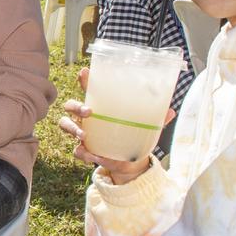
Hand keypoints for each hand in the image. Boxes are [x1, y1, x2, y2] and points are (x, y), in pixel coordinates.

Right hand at [56, 68, 168, 184]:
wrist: (130, 163)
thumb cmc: (134, 137)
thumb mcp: (146, 127)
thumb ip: (156, 119)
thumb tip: (170, 111)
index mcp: (101, 107)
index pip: (89, 90)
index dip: (85, 80)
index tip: (84, 72)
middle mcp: (87, 118)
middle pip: (70, 105)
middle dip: (75, 106)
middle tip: (89, 112)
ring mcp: (82, 133)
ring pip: (64, 124)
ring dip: (72, 128)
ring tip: (84, 136)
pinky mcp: (83, 150)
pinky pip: (76, 150)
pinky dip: (83, 153)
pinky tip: (94, 156)